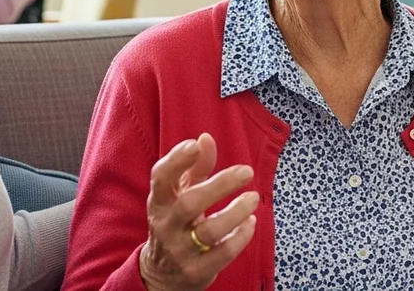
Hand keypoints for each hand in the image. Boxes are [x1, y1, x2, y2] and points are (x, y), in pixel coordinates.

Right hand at [139, 134, 258, 290]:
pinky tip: (250, 223)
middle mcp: (166, 225)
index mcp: (160, 202)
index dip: (176, 160)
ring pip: (209, 231)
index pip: (161, 178)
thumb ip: (195, 167)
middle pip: (190, 203)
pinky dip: (241, 237)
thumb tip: (206, 138)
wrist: (162, 275)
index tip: (195, 144)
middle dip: (220, 185)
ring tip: (253, 198)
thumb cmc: (177, 223)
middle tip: (247, 171)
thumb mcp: (180, 195)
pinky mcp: (196, 271)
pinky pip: (222, 253)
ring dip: (235, 213)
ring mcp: (180, 250)